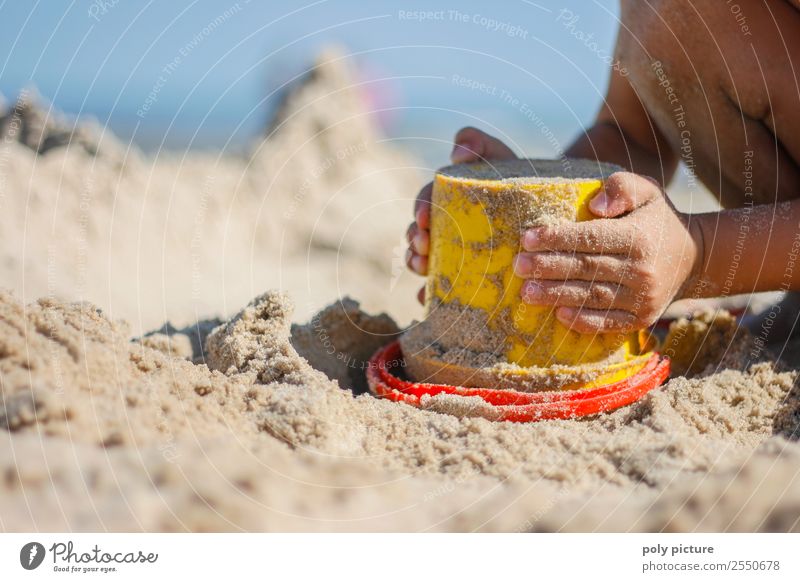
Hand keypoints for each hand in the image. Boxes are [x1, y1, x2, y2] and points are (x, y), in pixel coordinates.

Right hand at [407, 127, 516, 303]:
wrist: (547, 211)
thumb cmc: (518, 180)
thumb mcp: (500, 157)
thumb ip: (479, 144)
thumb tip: (458, 153)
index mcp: (447, 200)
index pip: (426, 201)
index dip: (420, 209)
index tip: (424, 218)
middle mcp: (444, 227)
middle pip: (418, 234)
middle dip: (414, 240)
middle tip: (424, 246)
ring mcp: (452, 253)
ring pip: (423, 260)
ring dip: (416, 264)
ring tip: (423, 268)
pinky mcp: (463, 278)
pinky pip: (440, 290)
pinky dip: (430, 294)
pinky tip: (429, 299)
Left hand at [513, 172, 702, 332]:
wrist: (694, 257)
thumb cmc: (657, 220)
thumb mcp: (647, 190)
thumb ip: (621, 188)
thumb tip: (594, 207)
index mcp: (639, 237)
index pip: (590, 238)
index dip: (556, 239)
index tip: (526, 239)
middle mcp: (642, 270)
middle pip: (585, 269)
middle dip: (547, 268)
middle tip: (518, 266)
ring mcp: (643, 298)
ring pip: (592, 297)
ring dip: (556, 295)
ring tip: (526, 292)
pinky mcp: (642, 319)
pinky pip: (607, 322)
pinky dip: (582, 321)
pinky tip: (558, 315)